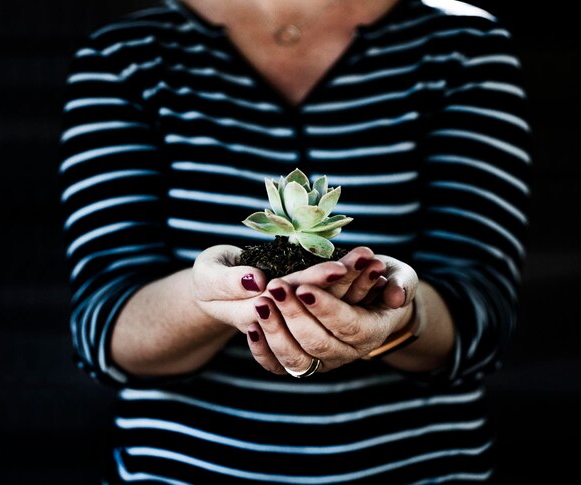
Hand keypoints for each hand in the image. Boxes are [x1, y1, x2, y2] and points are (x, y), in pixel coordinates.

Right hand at [192, 245, 361, 332]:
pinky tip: (370, 268)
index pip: (292, 299)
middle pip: (319, 305)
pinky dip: (352, 285)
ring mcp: (294, 320)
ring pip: (331, 307)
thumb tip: (257, 283)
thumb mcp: (207, 274)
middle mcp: (283, 323)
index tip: (340, 266)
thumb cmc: (208, 279)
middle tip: (367, 257)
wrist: (215, 292)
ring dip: (354, 284)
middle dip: (345, 282)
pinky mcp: (302, 309)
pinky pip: (333, 301)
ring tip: (373, 259)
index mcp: (254, 316)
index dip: (315, 282)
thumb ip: (227, 281)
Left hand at [247, 255, 417, 374]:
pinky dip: (262, 350)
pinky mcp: (301, 361)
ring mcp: (322, 362)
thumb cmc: (384, 283)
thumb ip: (402, 283)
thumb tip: (396, 296)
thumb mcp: (401, 277)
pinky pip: (278, 366)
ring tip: (260, 302)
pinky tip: (251, 326)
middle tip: (276, 287)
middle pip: (317, 343)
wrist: (369, 301)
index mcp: (371, 332)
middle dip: (294, 314)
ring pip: (295, 358)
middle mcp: (346, 353)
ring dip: (275, 330)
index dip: (326, 308)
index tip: (304, 286)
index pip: (347, 325)